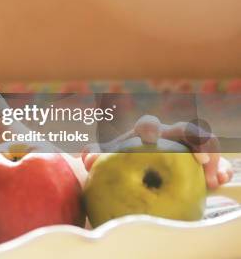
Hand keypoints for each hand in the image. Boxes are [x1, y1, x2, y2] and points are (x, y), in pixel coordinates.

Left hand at [81, 115, 233, 188]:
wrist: (142, 171)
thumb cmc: (126, 162)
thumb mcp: (112, 161)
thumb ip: (100, 157)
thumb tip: (86, 158)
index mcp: (146, 133)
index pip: (148, 124)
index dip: (151, 129)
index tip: (150, 139)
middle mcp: (170, 135)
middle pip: (188, 130)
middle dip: (197, 142)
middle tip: (199, 163)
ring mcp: (189, 147)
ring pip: (208, 144)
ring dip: (212, 160)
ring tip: (211, 181)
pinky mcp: (205, 162)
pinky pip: (218, 162)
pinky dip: (221, 170)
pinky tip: (221, 181)